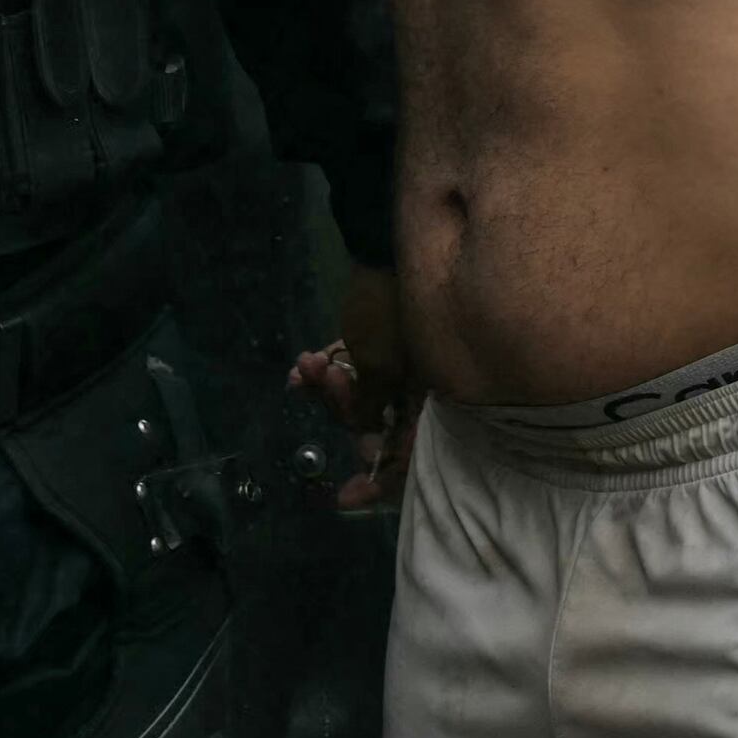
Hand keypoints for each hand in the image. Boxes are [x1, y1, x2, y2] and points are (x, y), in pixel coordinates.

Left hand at [294, 255, 416, 509]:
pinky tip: (303, 367)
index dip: (380, 480)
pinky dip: (330, 369)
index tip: (344, 499)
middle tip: (319, 379)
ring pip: (361, 391)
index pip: (409, 450)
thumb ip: (367, 406)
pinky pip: (356, 365)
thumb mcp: (375, 365)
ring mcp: (404, 360)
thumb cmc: (386, 307)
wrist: (383, 238)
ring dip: (327, 385)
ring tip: (306, 365)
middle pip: (377, 419)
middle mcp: (424, 384)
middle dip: (339, 408)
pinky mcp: (385, 338)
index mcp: (434, 395)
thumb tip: (359, 430)